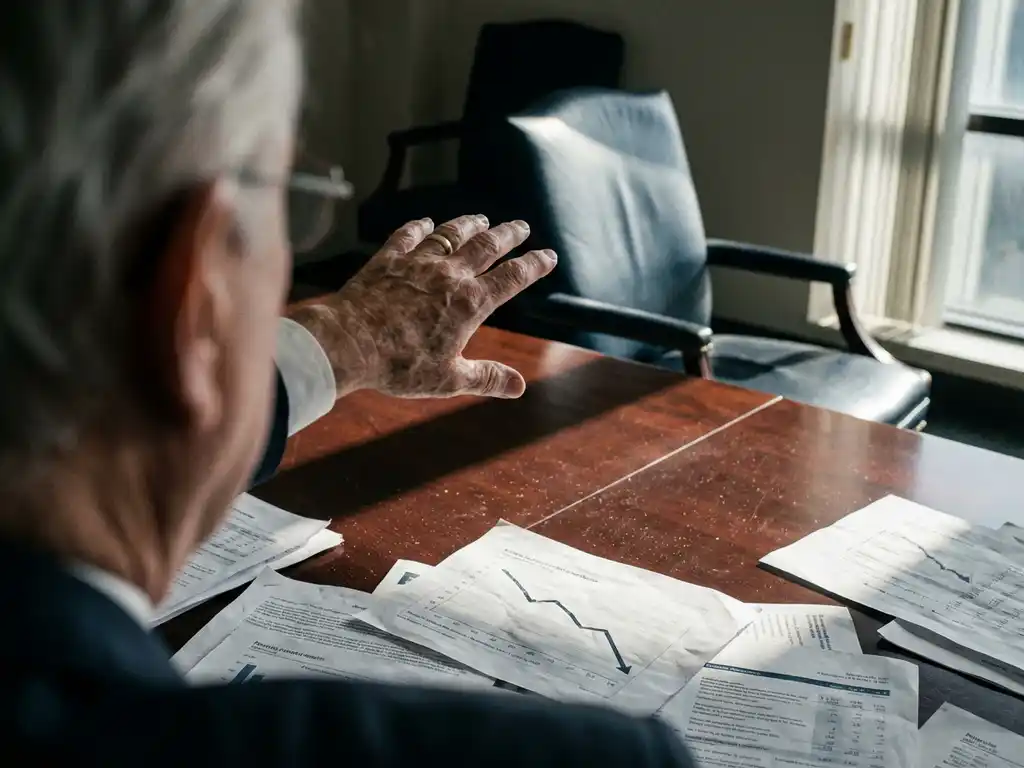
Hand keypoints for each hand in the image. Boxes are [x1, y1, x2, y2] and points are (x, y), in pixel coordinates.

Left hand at [289, 215, 556, 398]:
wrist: (349, 343)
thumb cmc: (400, 365)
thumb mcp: (448, 379)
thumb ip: (486, 378)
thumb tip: (519, 387)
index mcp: (470, 304)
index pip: (512, 278)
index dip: (533, 265)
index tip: (548, 256)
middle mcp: (448, 276)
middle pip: (486, 247)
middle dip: (508, 235)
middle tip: (521, 226)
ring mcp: (417, 264)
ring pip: (450, 235)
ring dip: (468, 225)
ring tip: (481, 219)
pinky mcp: (387, 261)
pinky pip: (407, 237)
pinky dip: (419, 227)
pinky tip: (425, 222)